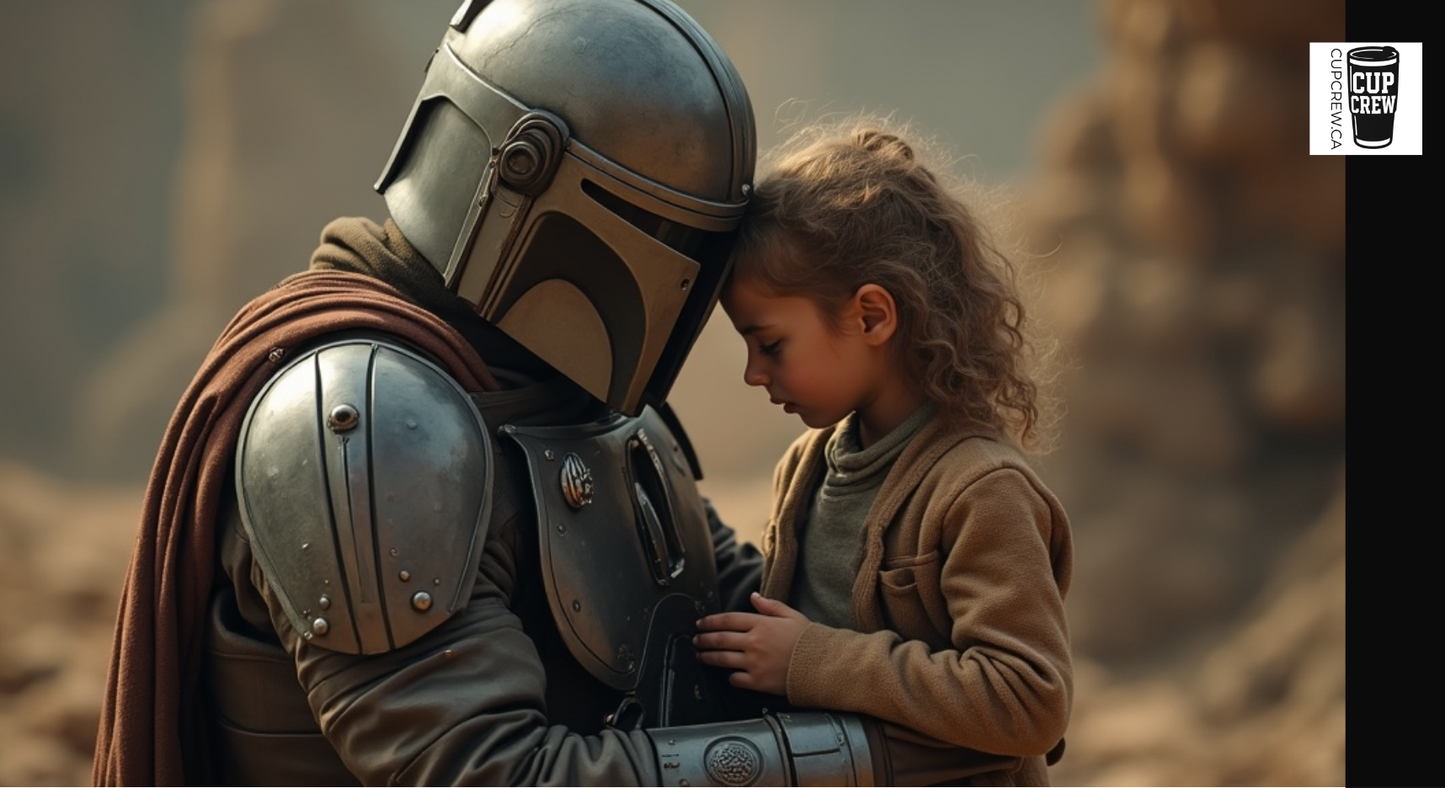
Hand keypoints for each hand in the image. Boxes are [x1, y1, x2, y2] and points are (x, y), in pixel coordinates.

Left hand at [693, 592, 809, 695]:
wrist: (822, 665)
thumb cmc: (809, 640)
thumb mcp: (792, 616)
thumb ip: (770, 606)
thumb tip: (754, 597)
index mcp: (761, 624)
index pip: (728, 620)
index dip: (711, 621)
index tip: (701, 624)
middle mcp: (754, 642)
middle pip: (720, 639)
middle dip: (704, 639)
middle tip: (696, 640)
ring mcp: (754, 663)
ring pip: (722, 659)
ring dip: (708, 657)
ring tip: (701, 656)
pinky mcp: (757, 682)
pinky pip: (736, 679)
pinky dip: (730, 677)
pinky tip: (729, 675)